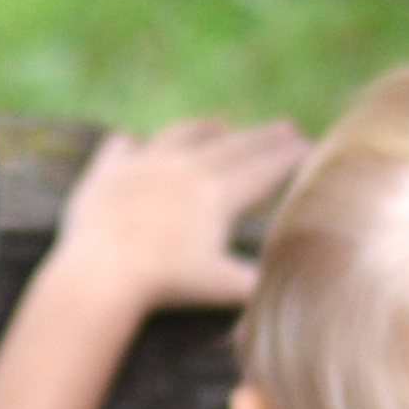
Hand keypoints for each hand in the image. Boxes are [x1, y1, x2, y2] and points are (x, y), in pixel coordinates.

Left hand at [46, 119, 308, 315]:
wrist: (102, 272)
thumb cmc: (167, 284)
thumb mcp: (221, 286)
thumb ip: (258, 282)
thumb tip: (294, 283)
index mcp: (217, 195)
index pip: (261, 172)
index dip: (286, 160)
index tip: (306, 145)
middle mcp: (185, 169)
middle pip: (232, 147)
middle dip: (262, 137)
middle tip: (285, 126)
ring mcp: (144, 165)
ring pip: (181, 136)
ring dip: (204, 128)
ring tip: (220, 122)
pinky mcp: (107, 172)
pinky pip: (119, 149)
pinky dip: (128, 144)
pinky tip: (131, 140)